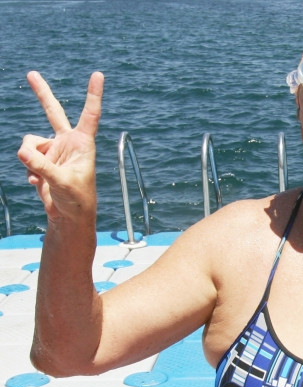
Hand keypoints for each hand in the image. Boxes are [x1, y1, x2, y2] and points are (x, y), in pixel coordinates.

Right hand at [17, 71, 103, 222]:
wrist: (69, 215)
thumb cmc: (76, 199)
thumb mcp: (61, 183)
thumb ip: (42, 167)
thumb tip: (23, 152)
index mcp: (83, 143)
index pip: (90, 114)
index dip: (93, 94)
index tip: (98, 74)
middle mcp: (68, 142)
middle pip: (53, 112)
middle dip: (41, 93)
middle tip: (31, 73)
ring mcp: (53, 150)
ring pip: (30, 142)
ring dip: (30, 157)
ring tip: (42, 176)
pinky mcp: (41, 160)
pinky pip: (26, 157)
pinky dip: (29, 170)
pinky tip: (40, 183)